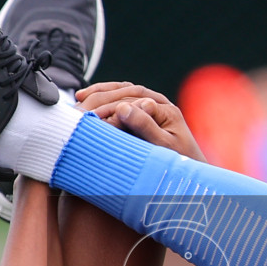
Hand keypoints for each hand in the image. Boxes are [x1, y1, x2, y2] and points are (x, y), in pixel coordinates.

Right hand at [75, 82, 206, 162]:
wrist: (188, 174)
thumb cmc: (177, 163)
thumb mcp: (162, 146)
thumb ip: (145, 126)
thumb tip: (123, 107)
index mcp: (164, 109)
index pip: (132, 101)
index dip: (109, 107)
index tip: (90, 117)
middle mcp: (158, 102)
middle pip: (125, 91)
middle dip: (100, 98)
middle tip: (78, 110)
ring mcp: (151, 105)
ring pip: (122, 91)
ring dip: (100, 93)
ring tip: (79, 99)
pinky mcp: (143, 111)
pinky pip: (121, 97)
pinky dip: (104, 96)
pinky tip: (88, 99)